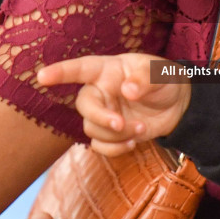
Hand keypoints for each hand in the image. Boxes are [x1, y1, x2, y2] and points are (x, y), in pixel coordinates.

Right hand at [36, 54, 188, 153]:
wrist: (177, 105)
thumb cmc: (164, 80)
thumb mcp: (161, 73)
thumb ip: (145, 79)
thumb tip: (127, 92)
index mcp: (108, 70)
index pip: (80, 69)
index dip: (60, 72)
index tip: (42, 76)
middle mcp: (100, 91)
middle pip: (84, 106)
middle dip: (100, 118)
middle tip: (121, 124)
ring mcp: (103, 113)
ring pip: (92, 129)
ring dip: (117, 135)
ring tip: (142, 129)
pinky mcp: (109, 133)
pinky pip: (99, 146)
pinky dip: (115, 149)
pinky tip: (133, 143)